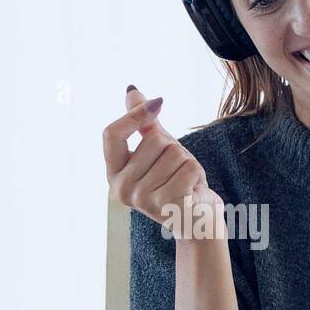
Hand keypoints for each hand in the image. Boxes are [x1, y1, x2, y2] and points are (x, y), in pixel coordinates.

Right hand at [102, 85, 225, 236]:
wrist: (197, 218)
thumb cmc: (175, 180)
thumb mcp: (157, 149)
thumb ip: (142, 123)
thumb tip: (131, 90)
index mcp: (113, 174)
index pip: (112, 134)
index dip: (134, 115)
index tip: (158, 105)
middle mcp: (121, 189)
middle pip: (152, 140)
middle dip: (173, 148)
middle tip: (175, 170)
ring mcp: (142, 200)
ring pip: (174, 153)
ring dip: (187, 162)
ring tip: (184, 181)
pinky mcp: (167, 205)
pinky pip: (189, 167)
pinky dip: (197, 173)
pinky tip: (192, 190)